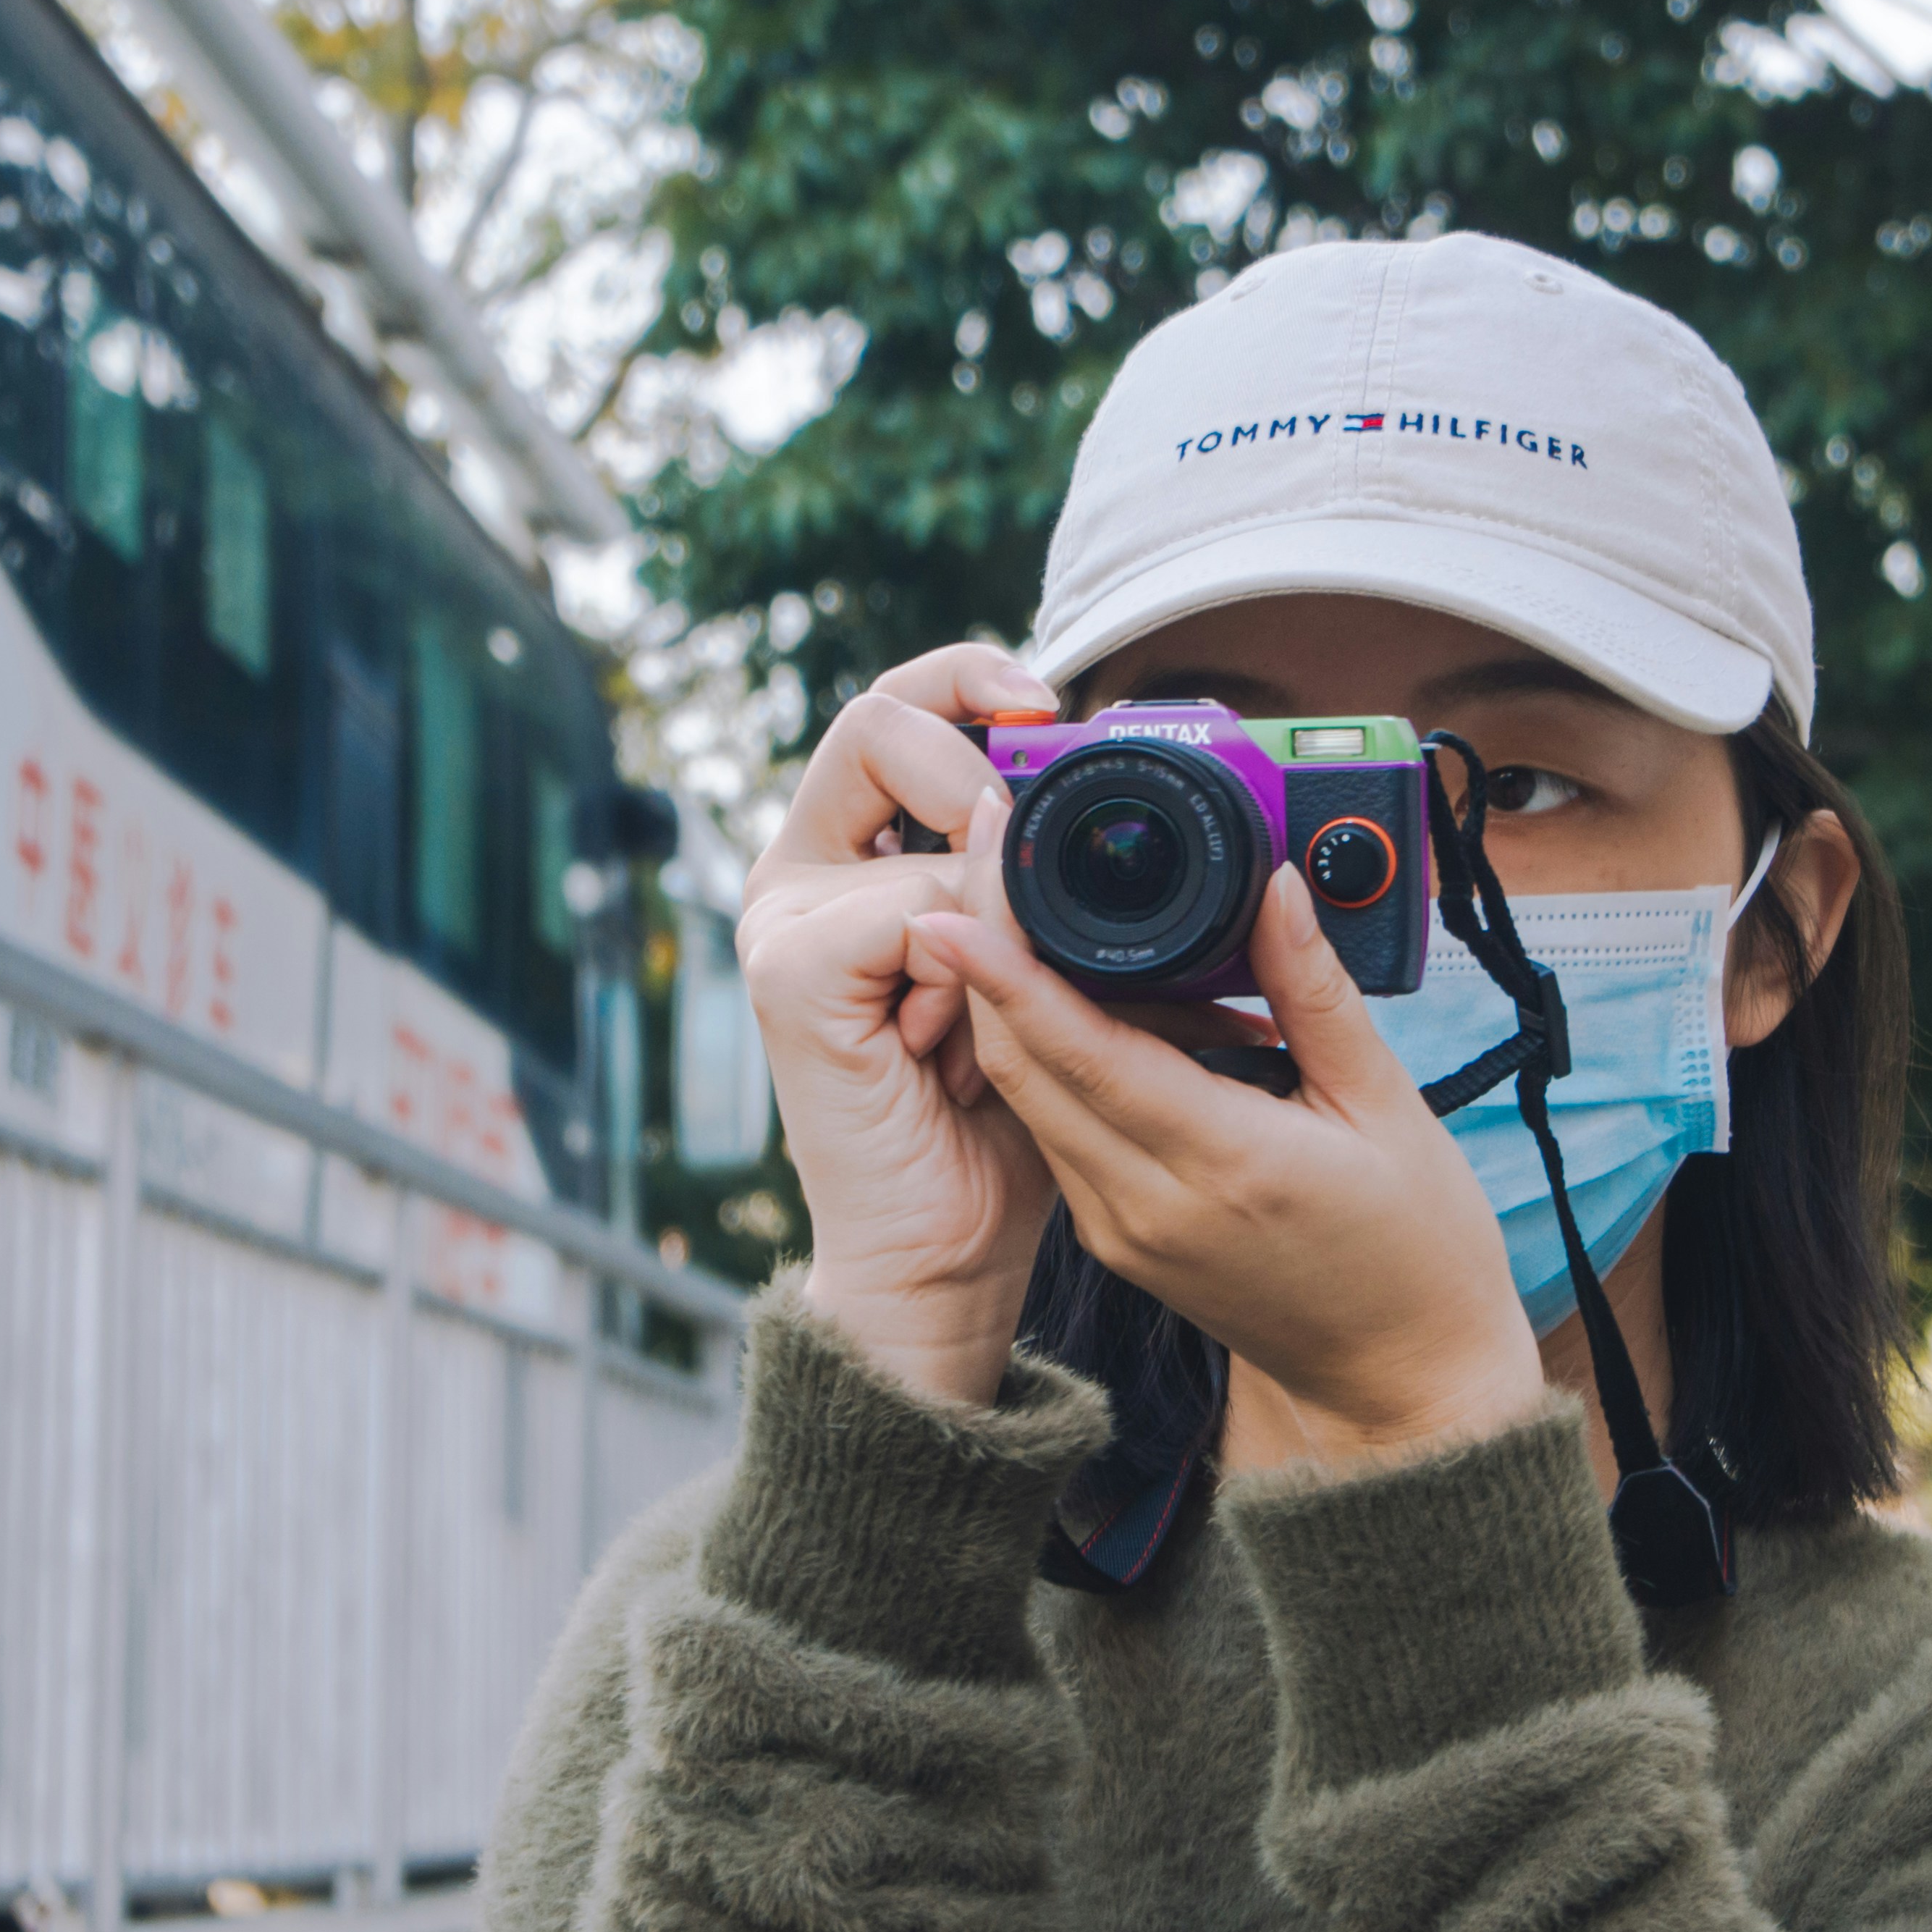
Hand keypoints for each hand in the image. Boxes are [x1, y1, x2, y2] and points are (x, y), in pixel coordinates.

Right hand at [738, 647, 1060, 1405]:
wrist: (947, 1251)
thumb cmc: (1001, 1125)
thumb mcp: (1051, 976)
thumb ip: (1056, 893)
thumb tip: (1144, 808)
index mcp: (860, 855)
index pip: (899, 708)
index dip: (968, 679)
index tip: (1051, 704)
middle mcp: (806, 869)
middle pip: (879, 719)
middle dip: (974, 746)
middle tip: (1041, 798)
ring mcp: (787, 917)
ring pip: (930, 835)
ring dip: (1002, 917)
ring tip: (987, 1016)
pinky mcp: (791, 971)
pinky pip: (920, 913)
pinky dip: (969, 972)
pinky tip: (950, 1043)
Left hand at [906, 790, 1546, 1471]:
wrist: (1402, 1384)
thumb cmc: (1416, 1254)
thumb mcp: (1385, 1107)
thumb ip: (1315, 992)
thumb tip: (1275, 885)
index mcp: (1223, 1164)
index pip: (1082, 1051)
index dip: (1009, 968)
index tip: (962, 894)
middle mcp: (1148, 1205)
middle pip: (1025, 1066)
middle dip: (986, 959)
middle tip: (979, 858)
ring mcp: (1122, 1231)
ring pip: (1030, 1098)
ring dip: (1006, 1005)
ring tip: (1012, 908)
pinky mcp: (1117, 1241)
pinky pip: (1059, 1131)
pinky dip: (1048, 1060)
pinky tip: (1070, 999)